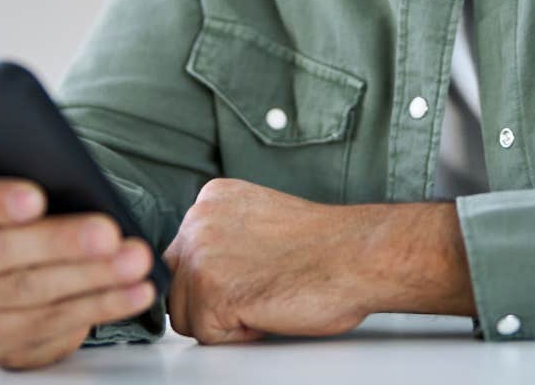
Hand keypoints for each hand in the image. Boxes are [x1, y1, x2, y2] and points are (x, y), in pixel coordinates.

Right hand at [0, 175, 156, 369]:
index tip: (37, 197)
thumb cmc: (19, 208)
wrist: (14, 259)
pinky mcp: (0, 342)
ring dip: (90, 279)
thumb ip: (29, 175)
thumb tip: (75, 177)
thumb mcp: (14, 183)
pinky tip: (135, 290)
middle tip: (108, 232)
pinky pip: (54, 326)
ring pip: (29, 294)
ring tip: (135, 260)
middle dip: (58, 243)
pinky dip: (102, 306)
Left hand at [161, 178, 376, 342]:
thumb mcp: (259, 220)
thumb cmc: (325, 246)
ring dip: (224, 320)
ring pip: (185, 314)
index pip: (184, 255)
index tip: (252, 274)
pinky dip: (239, 335)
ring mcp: (201, 253)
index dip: (218, 278)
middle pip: (176, 285)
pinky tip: (268, 309)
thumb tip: (204, 268)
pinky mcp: (211, 290)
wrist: (358, 255)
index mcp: (211, 198)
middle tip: (259, 290)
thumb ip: (224, 235)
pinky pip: (207, 335)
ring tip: (265, 298)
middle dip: (212, 301)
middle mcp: (198, 219)